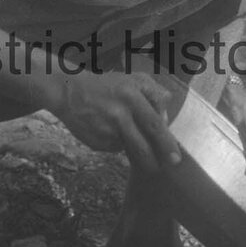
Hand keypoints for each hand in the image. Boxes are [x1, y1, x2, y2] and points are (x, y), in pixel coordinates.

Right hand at [51, 71, 181, 173]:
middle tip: (169, 168)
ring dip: (138, 150)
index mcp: (130, 96)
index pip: (154, 125)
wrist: (68, 92)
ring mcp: (105, 131)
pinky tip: (109, 129)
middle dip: (157, 160)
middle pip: (142, 145)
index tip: (176, 158)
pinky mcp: (96, 143)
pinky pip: (115, 148)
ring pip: (130, 148)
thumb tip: (166, 117)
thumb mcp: (132, 79)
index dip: (167, 143)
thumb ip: (154, 92)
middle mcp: (118, 115)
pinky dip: (119, 143)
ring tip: (130, 135)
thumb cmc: (107, 85)